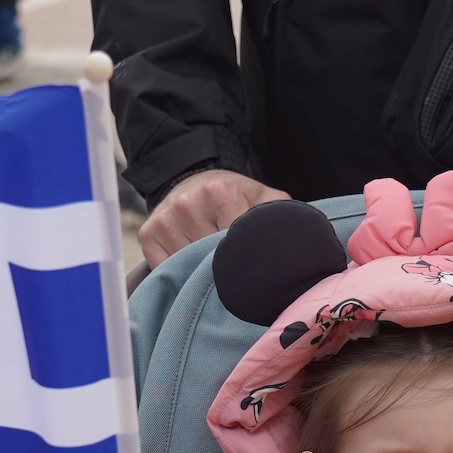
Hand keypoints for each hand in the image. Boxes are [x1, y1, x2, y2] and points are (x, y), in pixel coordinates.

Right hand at [136, 169, 289, 269]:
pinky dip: (179, 274)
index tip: (254, 271)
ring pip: (188, 266)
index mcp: (220, 193)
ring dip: (202, 273)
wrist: (193, 179)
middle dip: (226, 269)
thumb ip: (284, 215)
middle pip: (211, 258)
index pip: (235, 243)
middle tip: (236, 274)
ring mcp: (165, 220)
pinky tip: (191, 265)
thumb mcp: (264, 197)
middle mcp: (188, 204)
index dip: (246, 260)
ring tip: (212, 264)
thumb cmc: (234, 195)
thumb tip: (304, 245)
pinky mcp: (147, 234)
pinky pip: (165, 269)